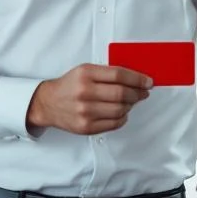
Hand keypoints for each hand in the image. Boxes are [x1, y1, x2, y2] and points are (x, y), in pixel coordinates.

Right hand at [27, 64, 152, 134]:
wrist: (48, 103)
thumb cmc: (70, 85)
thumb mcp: (85, 70)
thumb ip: (107, 73)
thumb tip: (136, 79)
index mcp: (86, 74)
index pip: (119, 75)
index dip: (138, 78)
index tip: (148, 82)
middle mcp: (85, 92)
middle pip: (122, 94)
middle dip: (138, 93)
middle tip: (143, 93)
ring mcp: (85, 111)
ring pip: (120, 110)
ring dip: (130, 106)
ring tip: (130, 102)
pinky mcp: (86, 127)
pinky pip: (114, 124)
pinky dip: (122, 118)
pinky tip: (121, 112)